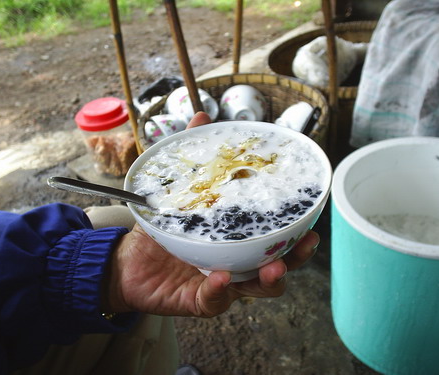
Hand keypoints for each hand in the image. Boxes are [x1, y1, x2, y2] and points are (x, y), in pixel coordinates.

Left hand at [102, 112, 319, 317]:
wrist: (126, 260)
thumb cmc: (159, 227)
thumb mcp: (175, 189)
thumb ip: (191, 156)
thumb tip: (201, 116)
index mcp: (236, 238)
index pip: (274, 237)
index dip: (297, 232)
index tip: (313, 219)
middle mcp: (235, 262)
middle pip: (277, 266)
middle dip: (296, 257)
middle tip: (307, 242)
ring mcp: (219, 284)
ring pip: (255, 289)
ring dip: (269, 280)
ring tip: (274, 267)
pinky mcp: (198, 300)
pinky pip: (214, 301)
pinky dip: (219, 291)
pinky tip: (220, 278)